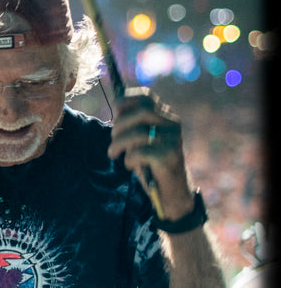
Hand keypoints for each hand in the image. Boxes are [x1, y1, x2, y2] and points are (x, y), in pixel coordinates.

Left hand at [108, 88, 193, 216]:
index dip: (127, 100)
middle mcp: (173, 124)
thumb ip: (131, 123)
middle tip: (113, 141)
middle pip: (141, 112)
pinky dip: (129, 159)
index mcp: (166, 117)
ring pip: (138, 133)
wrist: (170, 191)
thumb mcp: (138, 139)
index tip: (115, 110)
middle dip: (119, 125)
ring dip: (119, 144)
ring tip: (114, 154)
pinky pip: (140, 152)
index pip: (146, 97)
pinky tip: (132, 165)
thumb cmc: (150, 163)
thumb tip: (117, 103)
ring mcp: (173, 140)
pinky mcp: (170, 156)